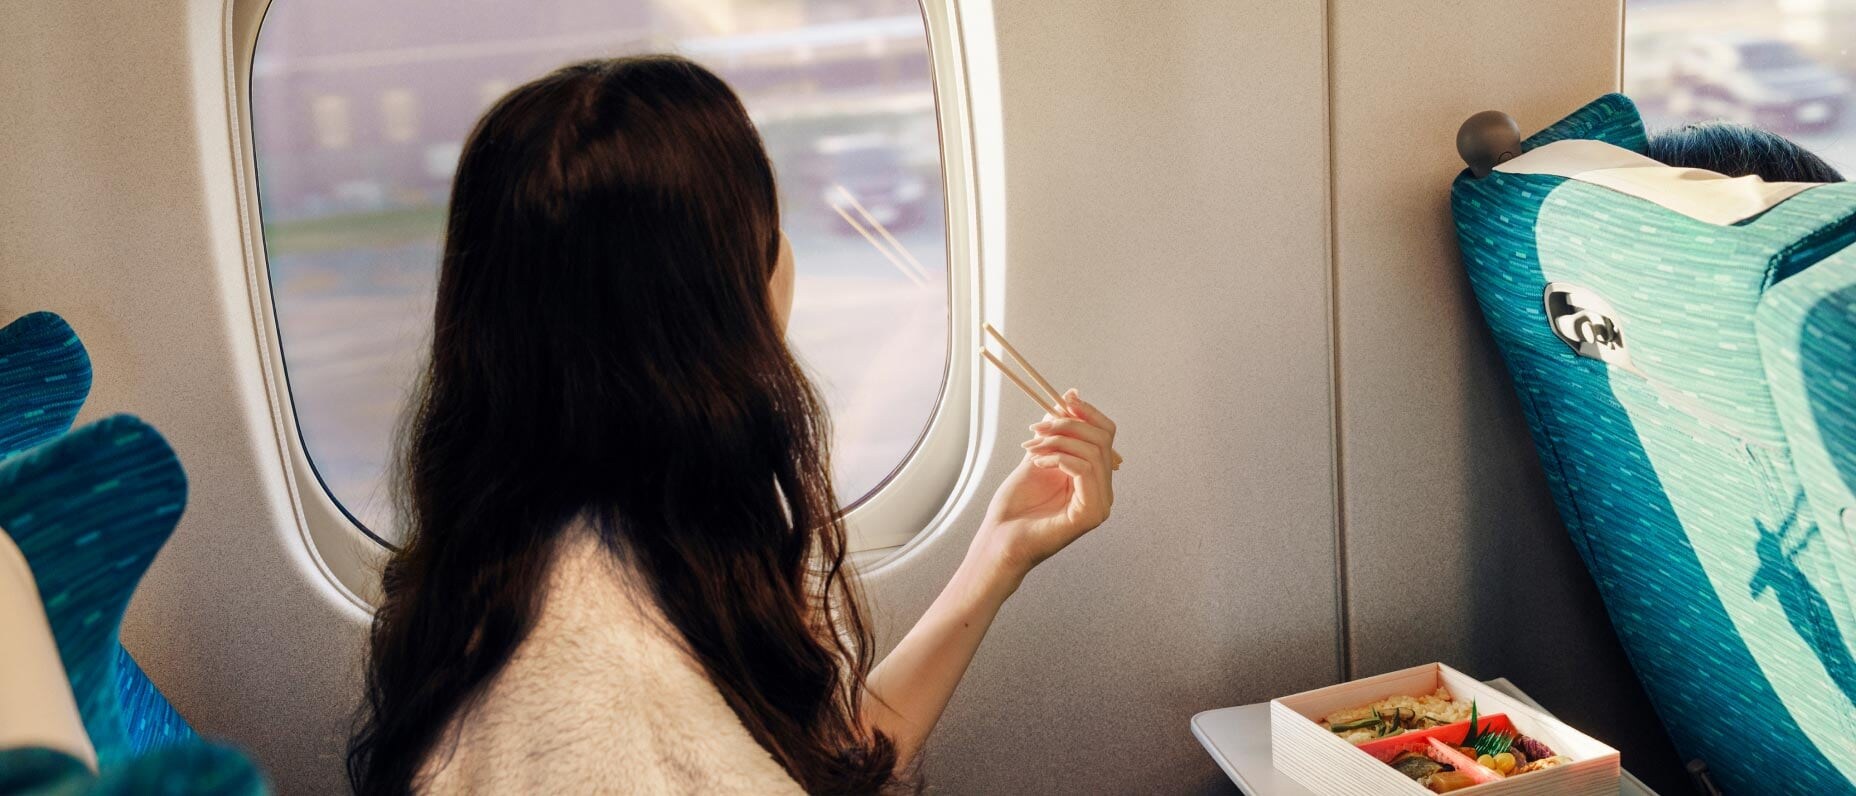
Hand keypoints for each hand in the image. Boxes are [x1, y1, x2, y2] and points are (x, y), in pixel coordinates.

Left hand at [974, 389, 1118, 580]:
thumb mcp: (1038, 457)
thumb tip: (1072, 395)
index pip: (1106, 434)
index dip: (1087, 413)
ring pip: (1092, 452)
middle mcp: (1104, 492)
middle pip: (1102, 438)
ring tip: (1031, 447)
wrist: (1000, 541)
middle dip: (1068, 425)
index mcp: (1095, 479)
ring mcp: (1100, 505)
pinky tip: (1037, 462)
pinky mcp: (1090, 514)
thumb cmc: (1016, 507)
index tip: (1063, 401)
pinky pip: (1083, 469)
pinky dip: (1058, 457)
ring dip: (1057, 441)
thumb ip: (1057, 431)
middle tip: (1037, 427)